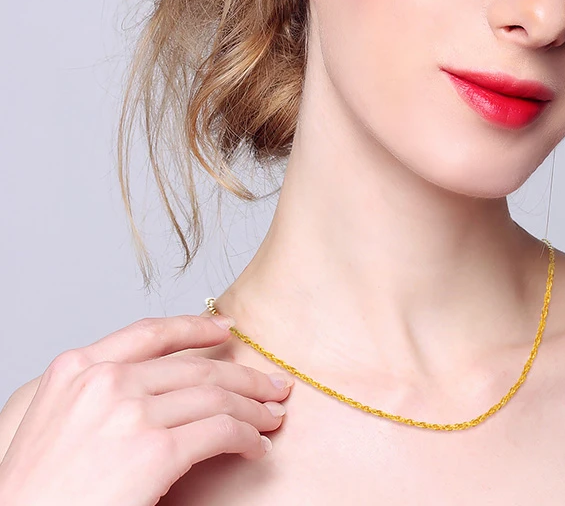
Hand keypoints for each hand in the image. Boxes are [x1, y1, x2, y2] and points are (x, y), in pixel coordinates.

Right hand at [0, 314, 293, 505]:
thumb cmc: (38, 494)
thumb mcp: (59, 422)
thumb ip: (103, 393)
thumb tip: (165, 386)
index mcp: (77, 368)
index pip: (150, 332)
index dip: (196, 327)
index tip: (226, 328)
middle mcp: (105, 381)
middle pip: (195, 366)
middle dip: (242, 374)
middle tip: (271, 382)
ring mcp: (130, 413)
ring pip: (215, 395)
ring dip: (253, 405)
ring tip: (273, 414)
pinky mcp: (154, 451)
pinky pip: (220, 431)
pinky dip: (248, 437)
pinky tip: (256, 447)